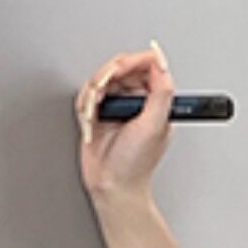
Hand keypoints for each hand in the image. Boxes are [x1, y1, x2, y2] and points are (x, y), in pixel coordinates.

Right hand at [75, 42, 172, 199]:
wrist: (112, 185)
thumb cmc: (136, 163)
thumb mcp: (155, 125)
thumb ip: (161, 92)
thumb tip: (162, 63)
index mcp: (155, 100)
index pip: (148, 66)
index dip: (133, 62)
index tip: (121, 67)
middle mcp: (136, 100)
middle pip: (120, 68)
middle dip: (108, 76)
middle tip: (103, 90)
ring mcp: (116, 106)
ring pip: (101, 79)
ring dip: (94, 93)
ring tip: (95, 112)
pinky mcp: (96, 113)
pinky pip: (86, 95)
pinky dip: (85, 103)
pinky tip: (89, 118)